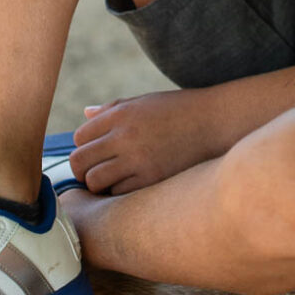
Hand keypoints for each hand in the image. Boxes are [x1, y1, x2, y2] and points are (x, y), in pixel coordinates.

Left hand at [69, 91, 224, 192]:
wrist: (215, 122)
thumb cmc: (179, 109)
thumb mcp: (145, 101)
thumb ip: (112, 108)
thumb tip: (86, 113)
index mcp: (121, 114)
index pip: (80, 137)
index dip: (84, 146)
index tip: (96, 151)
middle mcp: (125, 136)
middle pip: (80, 161)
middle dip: (82, 169)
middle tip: (94, 172)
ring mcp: (138, 159)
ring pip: (95, 181)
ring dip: (99, 183)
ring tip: (111, 180)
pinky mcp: (152, 178)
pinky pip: (118, 193)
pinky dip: (119, 192)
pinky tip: (131, 183)